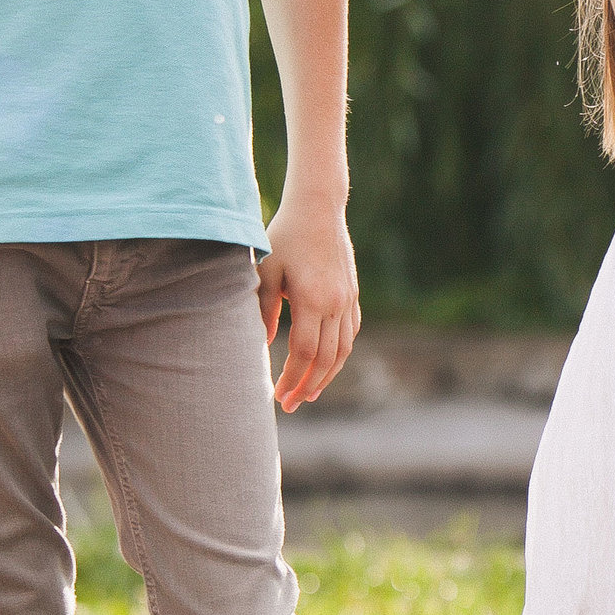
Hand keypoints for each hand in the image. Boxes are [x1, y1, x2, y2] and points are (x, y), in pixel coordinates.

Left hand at [260, 192, 360, 410]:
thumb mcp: (265, 270)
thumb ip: (263, 309)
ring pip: (343, 349)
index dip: (291, 378)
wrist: (319, 209)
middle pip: (326, 358)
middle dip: (307, 385)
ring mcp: (348, 298)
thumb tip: (262, 344)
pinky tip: (327, 363)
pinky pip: (351, 332)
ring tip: (310, 393)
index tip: (277, 397)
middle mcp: (336, 303)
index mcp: (313, 299)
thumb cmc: (284, 237)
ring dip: (327, 375)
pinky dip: (340, 354)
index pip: (304, 352)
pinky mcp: (352, 293)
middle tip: (290, 405)